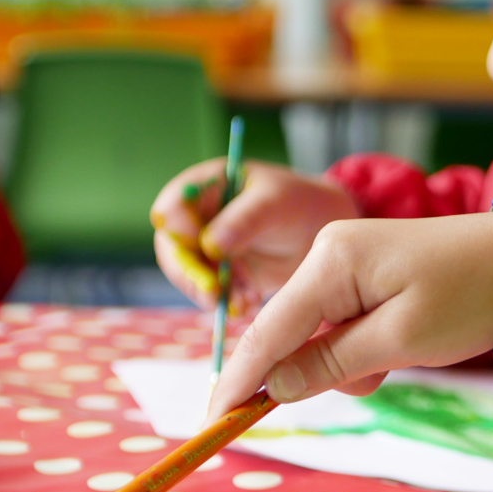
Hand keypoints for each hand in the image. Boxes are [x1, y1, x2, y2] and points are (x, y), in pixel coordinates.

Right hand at [151, 158, 360, 311]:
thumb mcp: (274, 204)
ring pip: (191, 277)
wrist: (319, 232)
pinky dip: (228, 303)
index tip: (205, 250)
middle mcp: (196, 219)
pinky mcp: (220, 276)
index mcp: (204, 186)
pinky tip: (249, 305)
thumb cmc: (297, 203)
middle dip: (191, 274)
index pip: (173, 208)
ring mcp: (205, 250)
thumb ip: (243, 220)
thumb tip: (209, 245)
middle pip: (173, 249)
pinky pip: (212, 295)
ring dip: (213, 294)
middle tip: (213, 293)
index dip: (179, 231)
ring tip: (245, 301)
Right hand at [209, 211, 492, 419]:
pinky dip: (363, 350)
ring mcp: (347, 264)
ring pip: (318, 338)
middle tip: (376, 371)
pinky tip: (402, 345)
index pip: (266, 331)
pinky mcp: (367, 277)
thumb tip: (275, 389)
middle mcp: (328, 255)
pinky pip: (342, 327)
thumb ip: (332, 363)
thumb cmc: (470, 294)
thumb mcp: (401, 338)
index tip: (214, 423)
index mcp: (329, 261)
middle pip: (287, 334)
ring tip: (402, 353)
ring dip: (348, 364)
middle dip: (316, 371)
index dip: (239, 380)